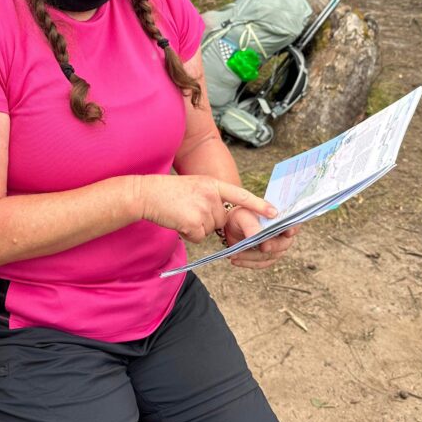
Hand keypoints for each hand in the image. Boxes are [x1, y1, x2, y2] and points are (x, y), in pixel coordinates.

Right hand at [138, 175, 277, 242]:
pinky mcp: (195, 223)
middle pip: (220, 219)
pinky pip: (198, 237)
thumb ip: (210, 198)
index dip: (259, 205)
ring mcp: (204, 209)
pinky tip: (177, 221)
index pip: (241, 195)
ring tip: (180, 214)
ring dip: (195, 227)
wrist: (146, 194)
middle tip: (187, 209)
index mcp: (212, 184)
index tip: (276, 213)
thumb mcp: (195, 187)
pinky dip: (187, 234)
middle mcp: (211, 195)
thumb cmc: (167, 192)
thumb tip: (220, 217)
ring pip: (209, 229)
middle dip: (206, 220)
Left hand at [222, 207, 300, 269]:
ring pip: (269, 256)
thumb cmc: (240, 217)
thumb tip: (256, 235)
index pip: (293, 223)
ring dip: (252, 256)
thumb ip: (251, 224)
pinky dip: (247, 263)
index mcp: (280, 219)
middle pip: (283, 244)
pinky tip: (235, 260)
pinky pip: (260, 264)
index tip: (288, 231)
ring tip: (235, 254)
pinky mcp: (266, 259)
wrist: (231, 227)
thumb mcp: (243, 216)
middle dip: (273, 246)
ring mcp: (276, 249)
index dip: (293, 227)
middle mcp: (282, 235)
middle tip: (263, 246)